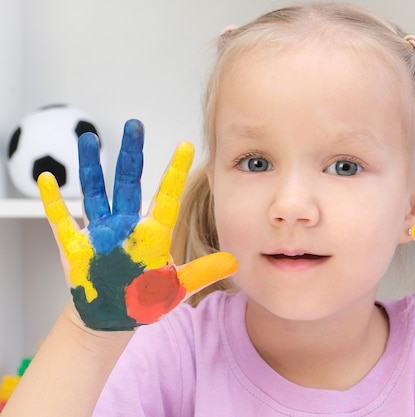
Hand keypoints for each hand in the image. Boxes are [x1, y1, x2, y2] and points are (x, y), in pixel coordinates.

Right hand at [38, 119, 236, 330]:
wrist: (112, 319)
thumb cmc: (144, 299)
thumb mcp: (176, 287)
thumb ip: (203, 272)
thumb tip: (235, 262)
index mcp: (152, 234)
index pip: (166, 197)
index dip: (175, 172)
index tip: (185, 145)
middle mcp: (126, 227)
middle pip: (129, 183)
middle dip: (131, 155)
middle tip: (135, 125)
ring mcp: (100, 234)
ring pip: (95, 193)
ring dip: (91, 166)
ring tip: (88, 137)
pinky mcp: (76, 247)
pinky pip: (61, 220)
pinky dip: (52, 201)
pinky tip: (47, 179)